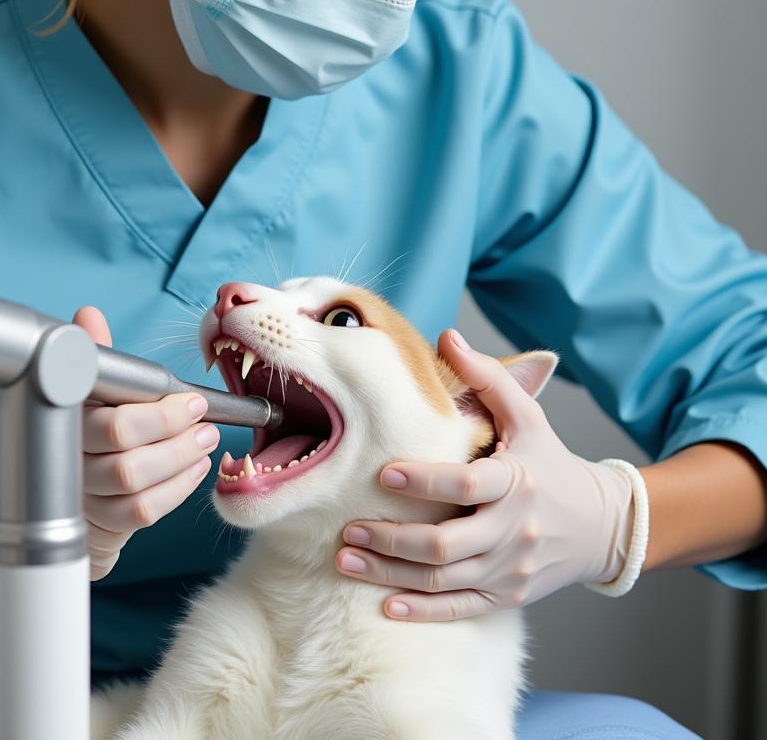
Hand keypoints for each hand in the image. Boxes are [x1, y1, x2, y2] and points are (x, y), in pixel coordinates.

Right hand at [75, 306, 220, 580]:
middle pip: (121, 444)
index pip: (108, 412)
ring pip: (133, 480)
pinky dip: (177, 488)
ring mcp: (86, 490)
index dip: (156, 411)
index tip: (191, 401)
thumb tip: (87, 316)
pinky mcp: (105, 520)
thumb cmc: (95, 430)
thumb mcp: (95, 391)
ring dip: (179, 458)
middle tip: (203, 419)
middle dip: (172, 430)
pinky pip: (143, 509)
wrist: (77, 493)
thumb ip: (97, 358)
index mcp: (70, 415)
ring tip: (206, 441)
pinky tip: (196, 468)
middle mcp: (71, 454)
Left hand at [336, 329, 635, 620]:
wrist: (601, 526)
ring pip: (444, 579)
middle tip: (349, 529)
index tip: (383, 474)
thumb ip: (487, 377)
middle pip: (446, 544)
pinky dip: (422, 610)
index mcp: (516, 481)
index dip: (425, 480)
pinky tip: (385, 604)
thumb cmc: (551, 462)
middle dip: (392, 539)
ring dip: (391, 574)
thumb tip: (447, 337)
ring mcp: (510, 569)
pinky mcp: (506, 596)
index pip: (467, 484)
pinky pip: (459, 608)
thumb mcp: (528, 415)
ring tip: (347, 559)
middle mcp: (513, 530)